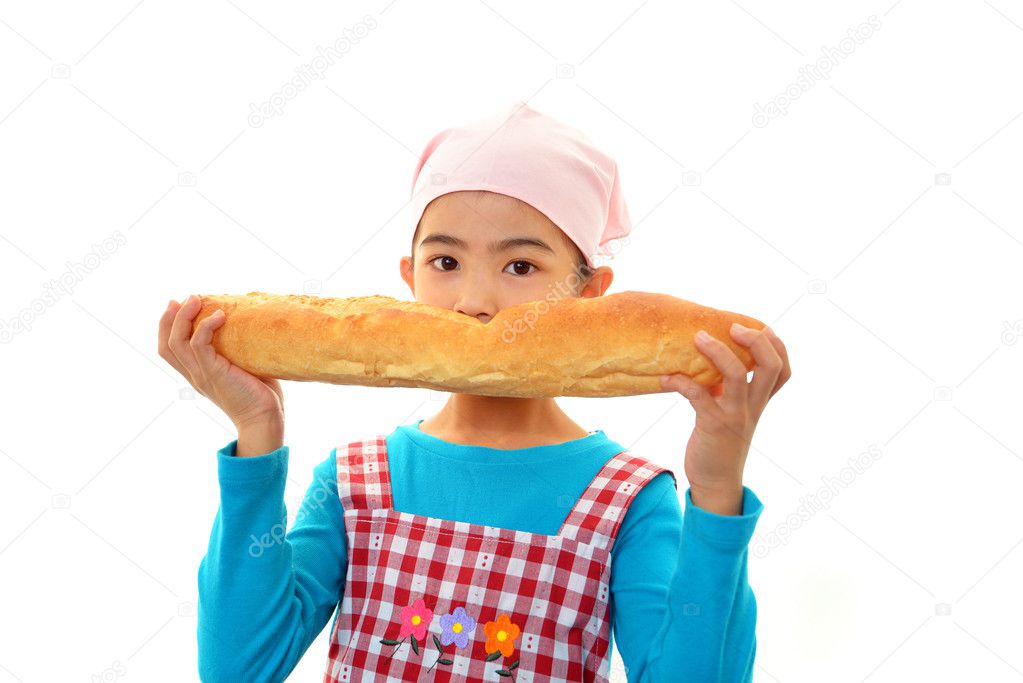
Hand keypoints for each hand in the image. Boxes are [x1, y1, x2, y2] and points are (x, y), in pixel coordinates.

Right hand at [158, 295, 284, 429]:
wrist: (264, 419)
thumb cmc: (261, 395)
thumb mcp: (244, 368)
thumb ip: (239, 351)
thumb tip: (250, 326)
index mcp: (198, 375)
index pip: (169, 350)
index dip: (168, 327)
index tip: (178, 305)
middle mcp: (194, 375)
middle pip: (166, 343)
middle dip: (171, 317)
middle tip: (185, 298)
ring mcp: (201, 374)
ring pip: (177, 341)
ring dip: (184, 316)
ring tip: (196, 299)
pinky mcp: (213, 373)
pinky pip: (199, 344)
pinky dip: (206, 326)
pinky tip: (219, 315)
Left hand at [659, 323, 790, 502]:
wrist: (715, 483)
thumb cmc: (720, 443)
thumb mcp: (731, 412)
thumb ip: (727, 389)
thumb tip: (708, 359)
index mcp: (759, 401)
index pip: (783, 370)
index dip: (777, 346)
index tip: (760, 327)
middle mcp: (752, 406)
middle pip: (770, 366)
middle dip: (756, 340)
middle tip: (732, 327)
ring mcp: (734, 415)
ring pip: (735, 375)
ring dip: (717, 351)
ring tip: (698, 337)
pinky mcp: (712, 425)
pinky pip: (698, 395)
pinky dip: (681, 381)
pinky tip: (666, 378)